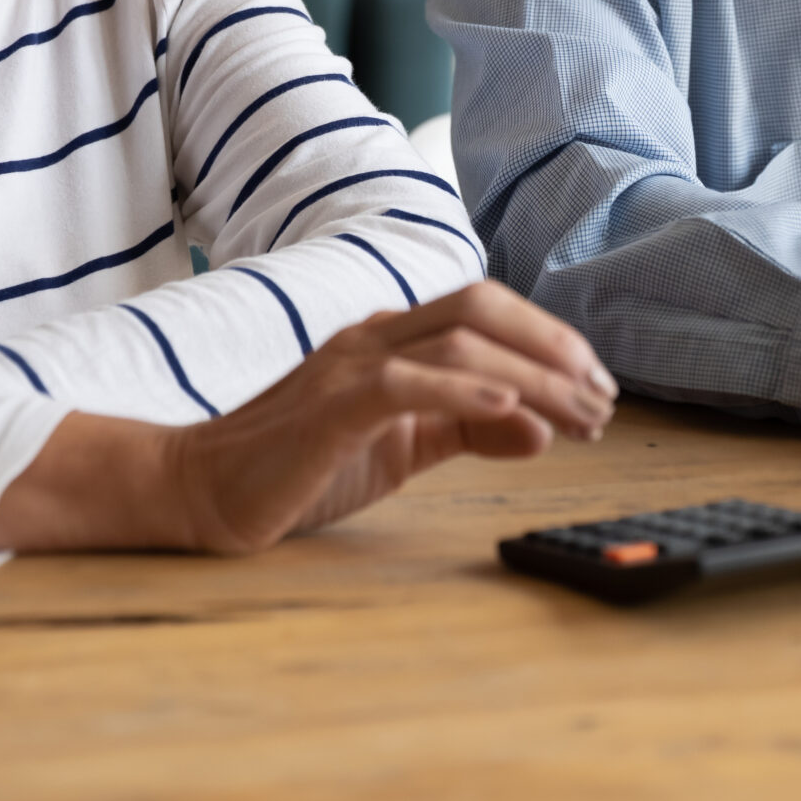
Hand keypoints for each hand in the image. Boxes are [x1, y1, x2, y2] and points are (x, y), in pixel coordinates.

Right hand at [0, 281, 618, 554]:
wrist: (198, 490)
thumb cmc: (299, 466)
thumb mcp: (402, 450)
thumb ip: (468, 432)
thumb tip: (543, 428)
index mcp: (390, 338)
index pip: (485, 311)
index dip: (549, 340)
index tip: (598, 388)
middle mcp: (374, 336)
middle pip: (482, 310)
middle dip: (554, 350)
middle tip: (603, 401)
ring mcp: (349, 365)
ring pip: (459, 343)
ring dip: (530, 378)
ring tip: (577, 418)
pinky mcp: (329, 406)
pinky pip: (408, 385)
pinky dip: (468, 395)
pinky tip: (514, 418)